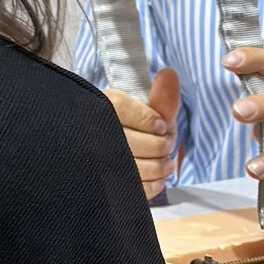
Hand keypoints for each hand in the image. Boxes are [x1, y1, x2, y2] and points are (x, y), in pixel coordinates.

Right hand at [106, 68, 179, 198]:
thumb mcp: (140, 107)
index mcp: (99, 107)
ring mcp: (96, 163)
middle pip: (139, 143)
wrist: (95, 152)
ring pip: (139, 169)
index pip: (123, 110)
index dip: (150, 120)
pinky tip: (156, 178)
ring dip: (162, 166)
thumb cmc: (127, 127)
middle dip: (162, 145)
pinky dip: (153, 185)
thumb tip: (169, 74)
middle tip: (166, 144)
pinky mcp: (104, 186)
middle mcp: (94, 133)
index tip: (161, 125)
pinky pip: (136, 190)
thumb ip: (159, 95)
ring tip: (166, 162)